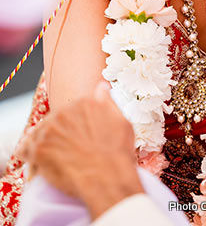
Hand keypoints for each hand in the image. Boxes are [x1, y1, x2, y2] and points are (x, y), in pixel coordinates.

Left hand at [19, 83, 143, 218]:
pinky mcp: (38, 150)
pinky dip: (27, 156)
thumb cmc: (117, 153)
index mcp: (83, 102)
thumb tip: (100, 87)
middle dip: (55, 135)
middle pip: (51, 121)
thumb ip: (107, 101)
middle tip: (62, 151)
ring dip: (40, 144)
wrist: (108, 177)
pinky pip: (24, 150)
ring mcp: (50, 130)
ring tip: (50, 159)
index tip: (73, 137)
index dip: (70, 126)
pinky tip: (34, 164)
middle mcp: (64, 112)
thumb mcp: (121, 121)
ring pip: (36, 134)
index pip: (68, 111)